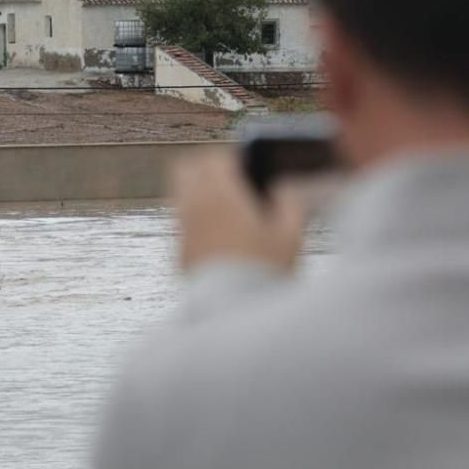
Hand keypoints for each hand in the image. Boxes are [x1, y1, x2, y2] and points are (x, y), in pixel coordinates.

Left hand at [170, 150, 306, 272]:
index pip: (213, 157)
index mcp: (220, 195)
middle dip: (205, 166)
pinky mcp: (178, 253)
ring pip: (180, 194)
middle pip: (186, 168)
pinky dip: (195, 216)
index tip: (245, 163)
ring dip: (198, 190)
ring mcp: (181, 231)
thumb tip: (284, 189)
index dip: (230, 156)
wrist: (234, 312)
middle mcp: (193, 208)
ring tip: (225, 204)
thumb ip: (289, 202)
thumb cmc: (264, 272)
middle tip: (229, 176)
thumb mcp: (290, 235)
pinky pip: (181, 221)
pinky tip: (218, 231)